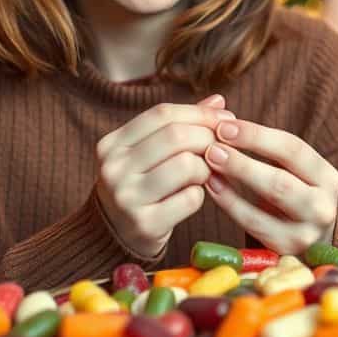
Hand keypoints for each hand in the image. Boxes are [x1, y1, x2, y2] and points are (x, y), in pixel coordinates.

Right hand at [94, 95, 231, 258]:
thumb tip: (218, 101)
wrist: (115, 236)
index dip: (199, 113)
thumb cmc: (140, 185)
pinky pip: (191, 198)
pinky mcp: (145, 223)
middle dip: (208, 138)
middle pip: (177, 136)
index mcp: (112, 144)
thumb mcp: (149, 152)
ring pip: (187, 165)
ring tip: (202, 175)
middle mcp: (113, 168)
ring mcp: (127, 197)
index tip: (225, 118)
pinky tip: (191, 197)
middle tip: (221, 148)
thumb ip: (180, 125)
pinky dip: (199, 195)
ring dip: (206, 169)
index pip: (162, 113)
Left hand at [202, 119, 337, 254]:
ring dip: (235, 179)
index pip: (293, 149)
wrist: (307, 247)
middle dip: (243, 160)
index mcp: (328, 178)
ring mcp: (307, 233)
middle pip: (281, 180)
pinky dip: (230, 204)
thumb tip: (221, 117)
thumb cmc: (290, 198)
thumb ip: (264, 147)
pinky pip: (253, 224)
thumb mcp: (291, 173)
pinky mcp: (286, 251)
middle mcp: (323, 206)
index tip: (225, 125)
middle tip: (212, 145)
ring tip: (209, 163)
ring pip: (268, 205)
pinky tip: (211, 187)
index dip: (257, 136)